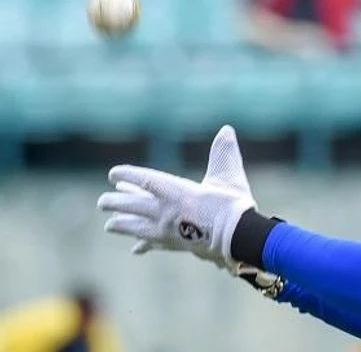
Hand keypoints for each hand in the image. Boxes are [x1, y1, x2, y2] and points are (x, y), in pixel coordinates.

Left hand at [98, 125, 256, 268]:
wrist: (239, 238)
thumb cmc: (233, 205)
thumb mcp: (229, 175)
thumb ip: (223, 153)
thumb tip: (226, 130)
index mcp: (177, 192)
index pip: (145, 180)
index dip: (128, 175)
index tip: (114, 173)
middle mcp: (166, 212)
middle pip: (133, 206)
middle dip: (116, 202)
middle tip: (102, 202)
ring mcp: (168, 231)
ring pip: (137, 227)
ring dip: (121, 224)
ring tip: (109, 224)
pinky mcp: (175, 245)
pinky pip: (153, 244)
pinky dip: (143, 245)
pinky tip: (135, 249)